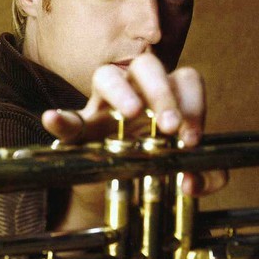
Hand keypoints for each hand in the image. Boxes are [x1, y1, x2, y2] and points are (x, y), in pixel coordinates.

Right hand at [42, 53, 227, 196]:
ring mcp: (103, 105)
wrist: (116, 193)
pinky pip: (68, 116)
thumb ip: (204, 176)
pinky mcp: (79, 128)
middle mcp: (135, 92)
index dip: (193, 104)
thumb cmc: (152, 169)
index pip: (184, 79)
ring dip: (121, 90)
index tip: (191, 139)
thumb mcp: (182, 171)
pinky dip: (61, 118)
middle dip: (162, 92)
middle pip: (147, 65)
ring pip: (107, 75)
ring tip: (131, 113)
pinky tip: (54, 119)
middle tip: (169, 125)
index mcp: (165, 98)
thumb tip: (193, 182)